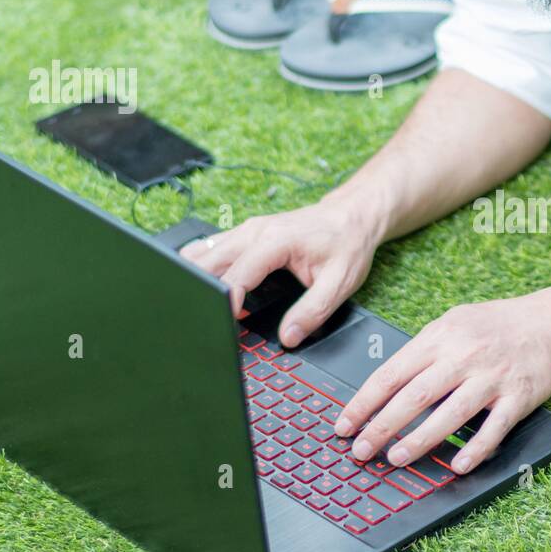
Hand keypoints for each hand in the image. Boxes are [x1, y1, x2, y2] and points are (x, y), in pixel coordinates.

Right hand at [179, 197, 381, 347]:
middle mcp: (254, 231)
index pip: (237, 274)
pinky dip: (204, 267)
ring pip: (203, 252)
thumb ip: (313, 311)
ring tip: (204, 304)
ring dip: (198, 277)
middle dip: (202, 290)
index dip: (228, 302)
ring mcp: (247, 229)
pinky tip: (210, 287)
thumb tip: (289, 337)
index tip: (226, 324)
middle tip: (207, 318)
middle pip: (208, 261)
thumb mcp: (340, 283)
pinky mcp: (246, 233)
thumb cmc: (347, 243)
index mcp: (275, 241)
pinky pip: (211, 248)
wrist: (352, 215)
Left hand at [335, 293, 550, 474]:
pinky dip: (476, 448)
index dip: (364, 403)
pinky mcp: (518, 396)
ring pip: (451, 413)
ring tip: (396, 459)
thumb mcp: (451, 325)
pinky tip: (457, 466)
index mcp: (440, 337)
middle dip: (383, 426)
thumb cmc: (491, 327)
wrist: (547, 324)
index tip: (344, 426)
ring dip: (421, 439)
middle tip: (361, 451)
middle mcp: (464, 356)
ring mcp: (492, 377)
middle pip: (416, 396)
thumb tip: (382, 389)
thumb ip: (421, 353)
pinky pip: (495, 427)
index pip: (392, 374)